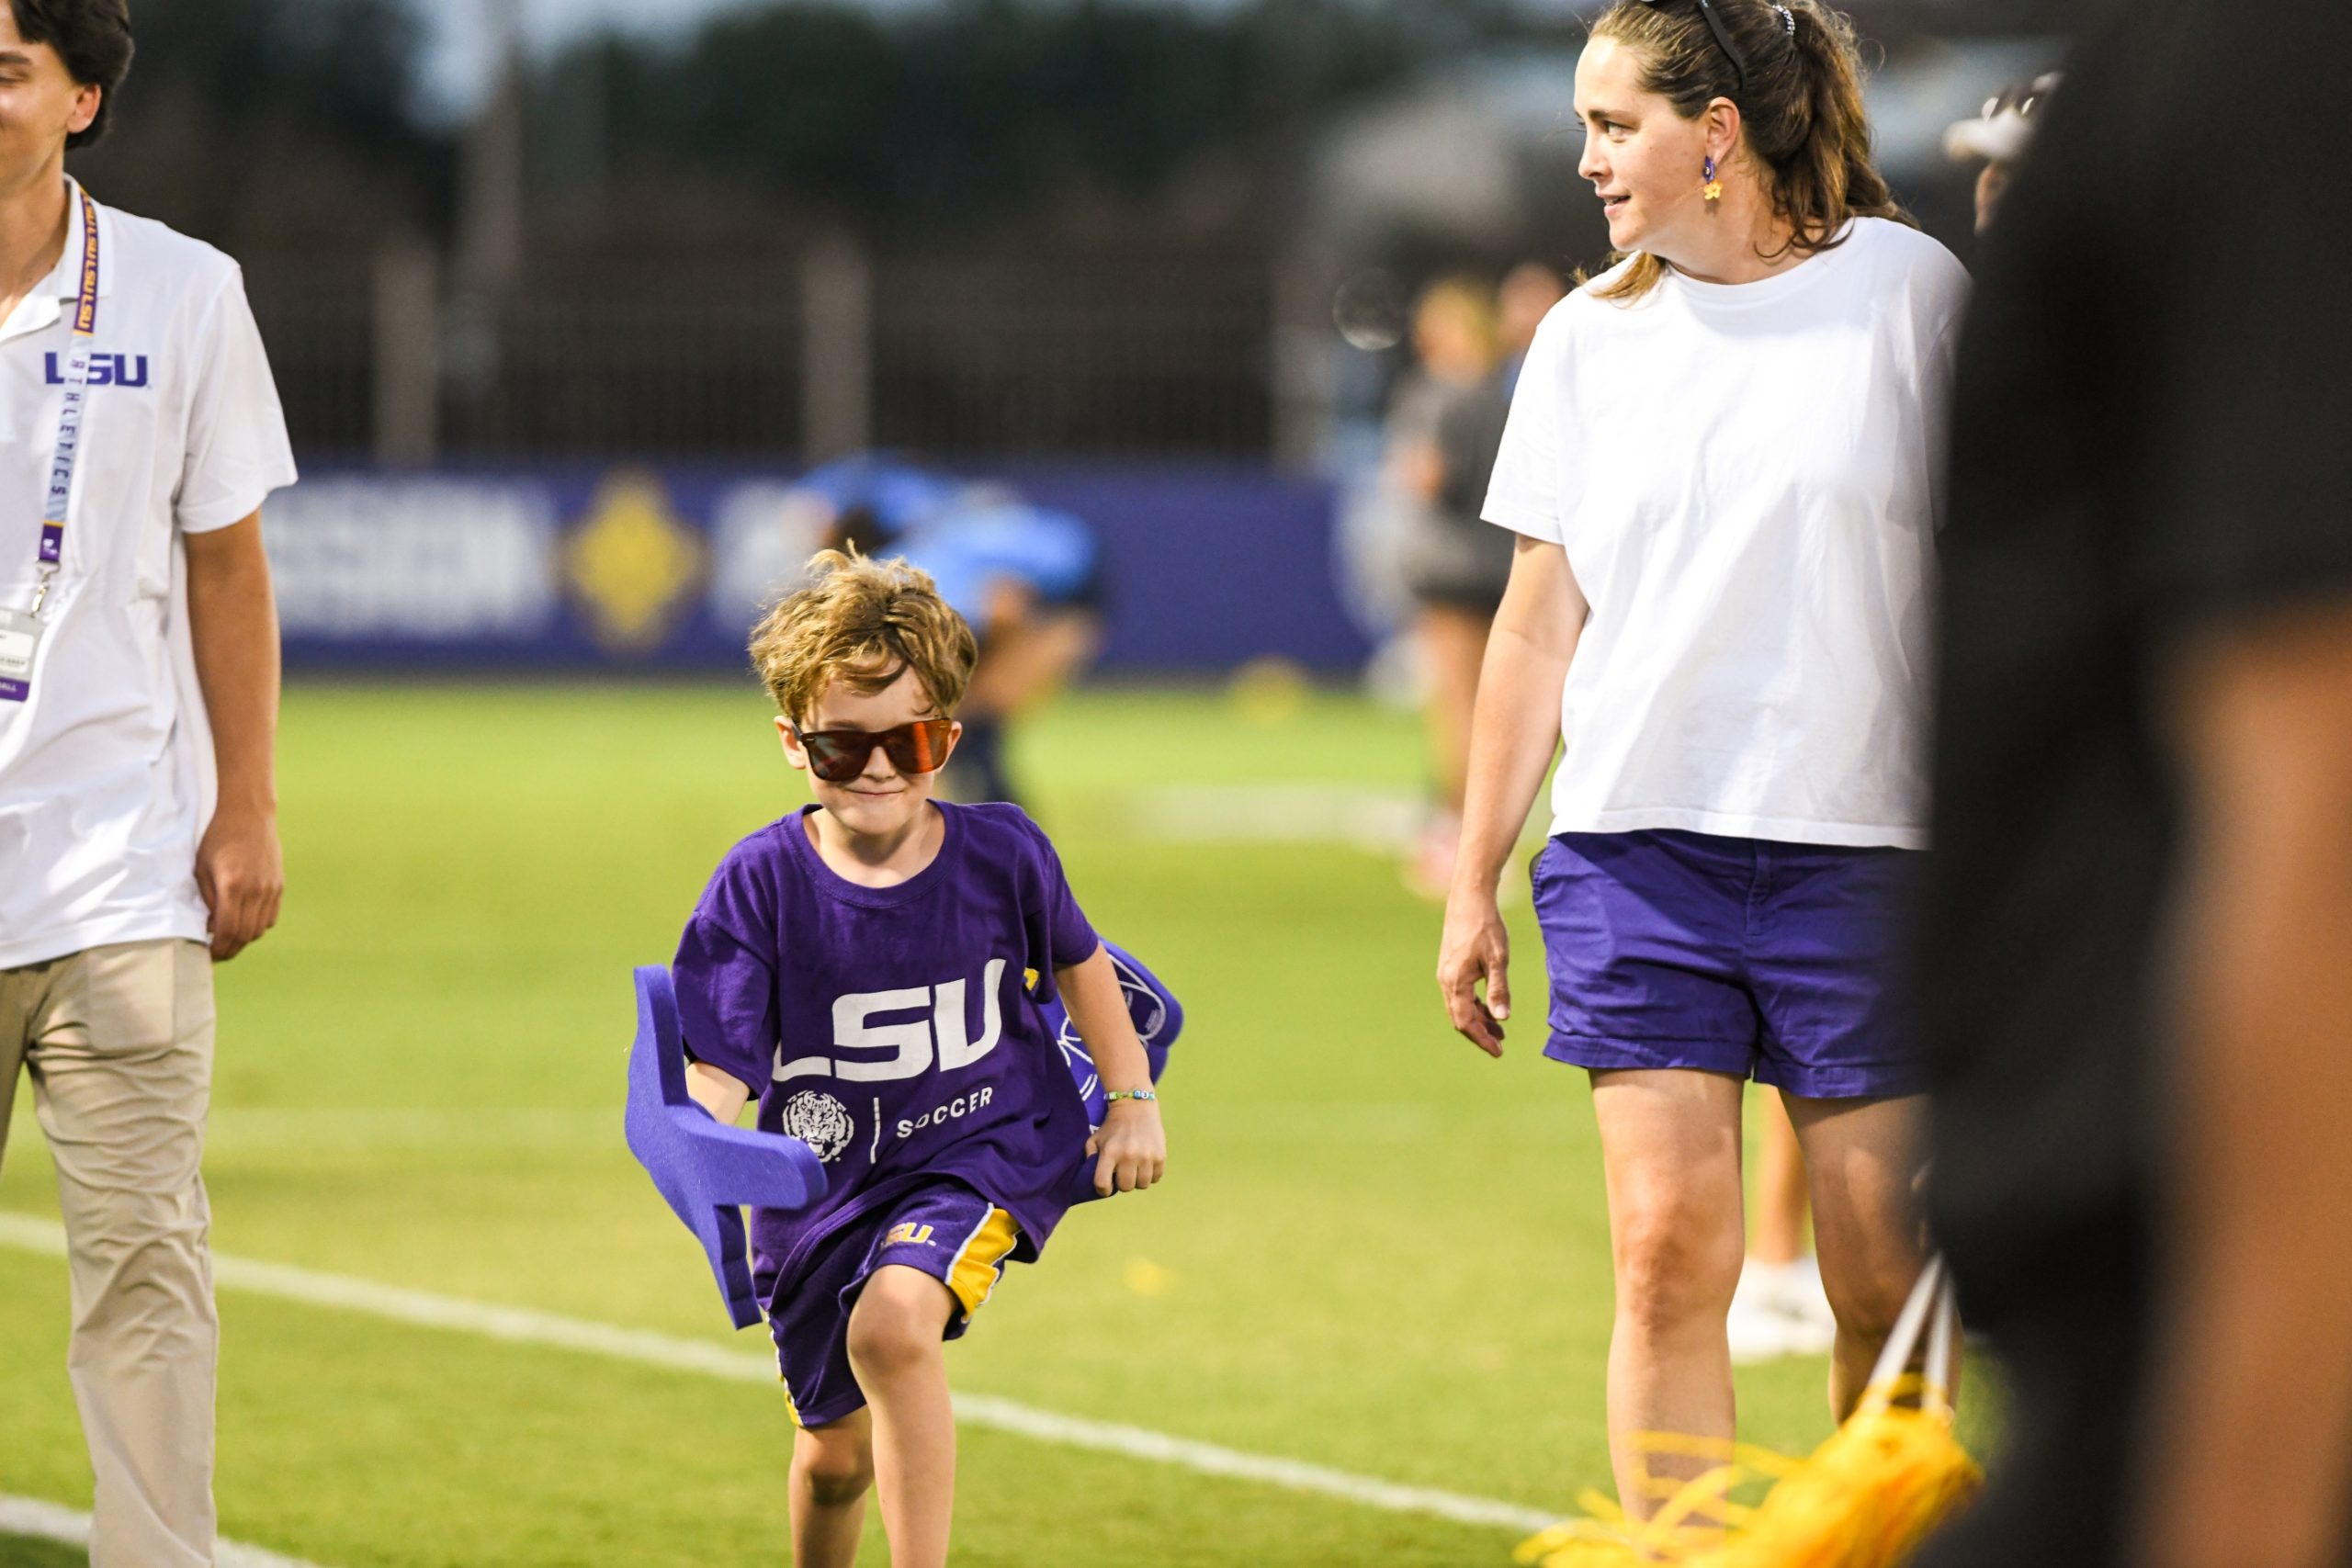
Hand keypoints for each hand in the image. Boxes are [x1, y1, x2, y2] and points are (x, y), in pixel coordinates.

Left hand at [195, 803, 282, 961]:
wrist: (247, 813)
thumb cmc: (216, 837)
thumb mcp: (200, 868)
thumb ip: (206, 899)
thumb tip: (210, 927)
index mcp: (233, 887)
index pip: (228, 932)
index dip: (218, 949)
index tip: (208, 955)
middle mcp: (256, 891)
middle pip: (246, 935)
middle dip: (230, 949)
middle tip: (216, 953)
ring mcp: (271, 888)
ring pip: (260, 928)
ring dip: (244, 938)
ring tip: (229, 938)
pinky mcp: (279, 885)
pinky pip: (270, 916)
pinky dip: (257, 925)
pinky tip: (244, 921)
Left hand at [1085, 1099, 1165, 1195]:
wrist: (1136, 1107)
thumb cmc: (1112, 1127)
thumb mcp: (1094, 1139)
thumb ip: (1090, 1159)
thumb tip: (1091, 1178)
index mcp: (1110, 1152)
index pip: (1103, 1185)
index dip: (1103, 1190)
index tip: (1106, 1186)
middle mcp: (1128, 1156)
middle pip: (1125, 1187)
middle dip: (1122, 1183)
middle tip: (1122, 1172)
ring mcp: (1146, 1156)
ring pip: (1142, 1185)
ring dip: (1137, 1179)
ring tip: (1135, 1168)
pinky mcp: (1160, 1155)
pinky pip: (1156, 1178)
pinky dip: (1150, 1174)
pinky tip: (1145, 1164)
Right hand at [1437, 885, 1510, 1056]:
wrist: (1470, 898)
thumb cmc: (1486, 927)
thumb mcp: (1498, 960)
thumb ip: (1499, 990)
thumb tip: (1503, 1019)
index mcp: (1456, 982)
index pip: (1465, 1021)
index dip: (1481, 1039)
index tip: (1498, 1051)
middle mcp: (1446, 980)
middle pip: (1460, 1017)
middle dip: (1480, 1033)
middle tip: (1500, 1044)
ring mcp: (1447, 973)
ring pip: (1459, 1006)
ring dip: (1478, 1019)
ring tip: (1499, 1028)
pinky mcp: (1451, 965)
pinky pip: (1460, 994)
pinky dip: (1474, 1004)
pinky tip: (1490, 1006)